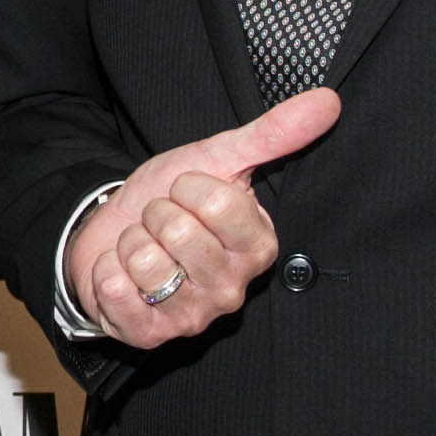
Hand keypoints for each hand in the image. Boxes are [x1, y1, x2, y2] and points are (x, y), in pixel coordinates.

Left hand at [65, 88, 342, 348]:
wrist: (114, 233)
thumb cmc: (171, 199)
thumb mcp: (218, 159)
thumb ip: (273, 134)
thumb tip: (328, 100)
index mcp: (258, 247)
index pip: (220, 203)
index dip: (189, 187)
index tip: (187, 194)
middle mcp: (232, 289)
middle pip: (180, 231)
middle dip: (156, 214)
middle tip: (161, 224)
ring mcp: (192, 317)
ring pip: (146, 259)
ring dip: (131, 243)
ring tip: (143, 249)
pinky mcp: (149, 336)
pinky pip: (116, 291)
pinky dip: (107, 271)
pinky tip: (122, 274)